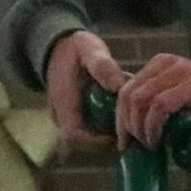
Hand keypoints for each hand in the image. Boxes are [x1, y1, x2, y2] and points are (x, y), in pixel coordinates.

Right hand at [45, 29, 126, 145]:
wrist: (59, 46)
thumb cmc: (77, 48)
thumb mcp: (89, 48)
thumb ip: (102, 66)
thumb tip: (118, 87)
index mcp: (62, 100)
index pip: (74, 135)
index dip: (96, 142)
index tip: (118, 136)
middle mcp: (60, 114)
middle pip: (82, 143)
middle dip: (106, 142)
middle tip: (131, 133)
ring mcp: (64, 117)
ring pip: (86, 139)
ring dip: (107, 135)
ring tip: (128, 123)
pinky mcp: (72, 117)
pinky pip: (88, 131)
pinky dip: (104, 128)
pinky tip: (121, 117)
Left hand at [115, 53, 190, 147]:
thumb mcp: (177, 99)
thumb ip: (156, 103)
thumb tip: (131, 127)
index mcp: (159, 65)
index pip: (126, 89)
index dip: (119, 116)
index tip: (124, 140)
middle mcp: (166, 64)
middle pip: (129, 94)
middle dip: (126, 124)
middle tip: (134, 146)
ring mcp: (179, 72)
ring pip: (141, 100)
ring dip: (140, 127)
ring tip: (149, 144)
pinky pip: (160, 106)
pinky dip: (153, 125)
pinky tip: (157, 139)